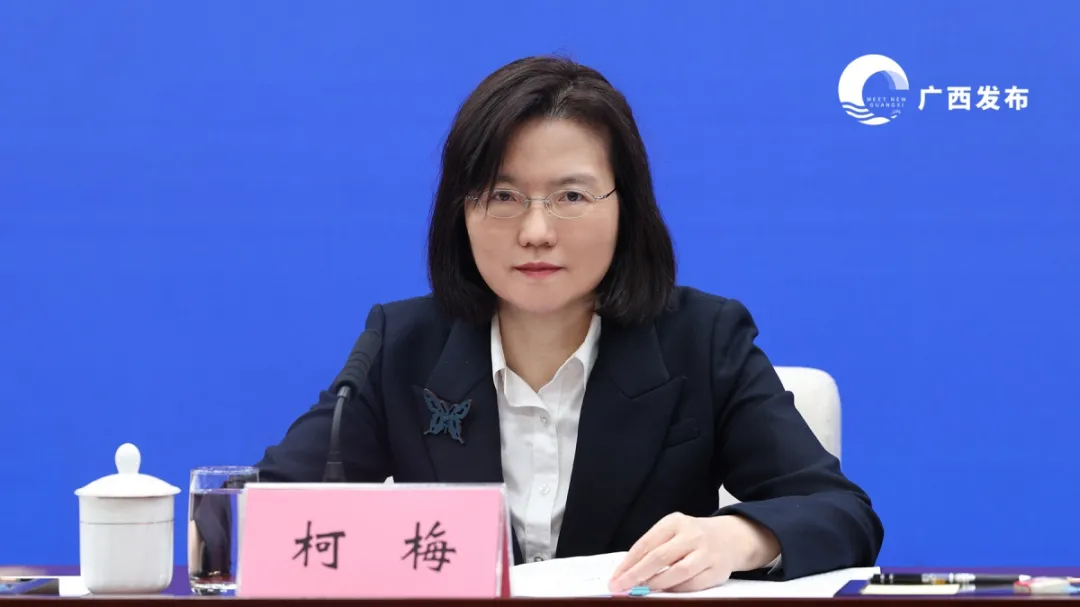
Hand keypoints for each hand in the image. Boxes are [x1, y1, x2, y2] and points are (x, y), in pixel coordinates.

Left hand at [608, 513, 779, 592]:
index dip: (629, 563)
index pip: (646, 544)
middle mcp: (691, 534)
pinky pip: (694, 583)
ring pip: (678, 571)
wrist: (730, 537)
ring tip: (642, 591)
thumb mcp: (673, 532)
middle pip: (660, 557)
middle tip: (622, 588)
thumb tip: (627, 572)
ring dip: (657, 584)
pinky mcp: (717, 569)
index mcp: (675, 522)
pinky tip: (666, 593)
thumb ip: (653, 547)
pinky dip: (677, 590)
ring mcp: (706, 552)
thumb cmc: (692, 537)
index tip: (616, 578)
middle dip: (637, 575)